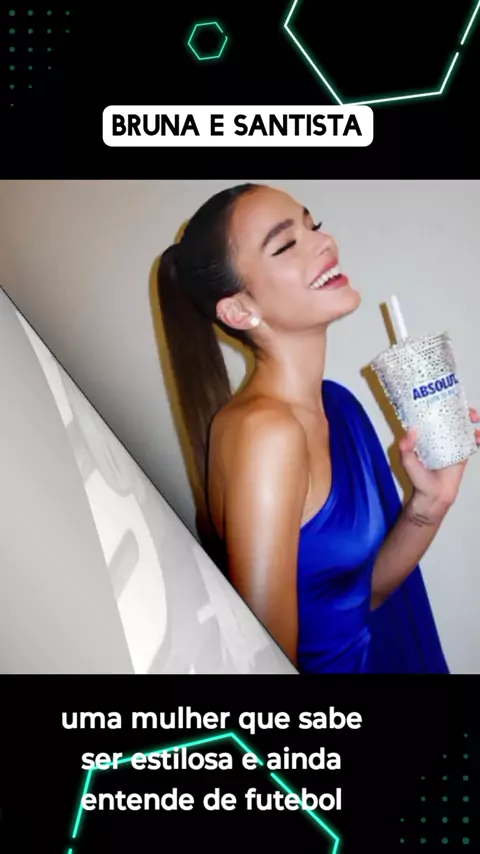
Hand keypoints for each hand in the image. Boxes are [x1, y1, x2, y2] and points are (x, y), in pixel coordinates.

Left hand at [399, 407, 479, 522]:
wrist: (433, 497)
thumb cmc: (418, 479)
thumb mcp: (408, 461)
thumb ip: (406, 447)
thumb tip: (411, 430)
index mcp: (426, 435)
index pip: (433, 416)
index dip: (440, 405)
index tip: (447, 398)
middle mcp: (439, 437)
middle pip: (452, 418)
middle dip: (461, 410)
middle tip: (467, 410)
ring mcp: (452, 444)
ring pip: (464, 427)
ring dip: (470, 420)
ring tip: (474, 418)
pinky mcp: (462, 454)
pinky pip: (472, 442)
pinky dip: (477, 437)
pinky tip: (479, 437)